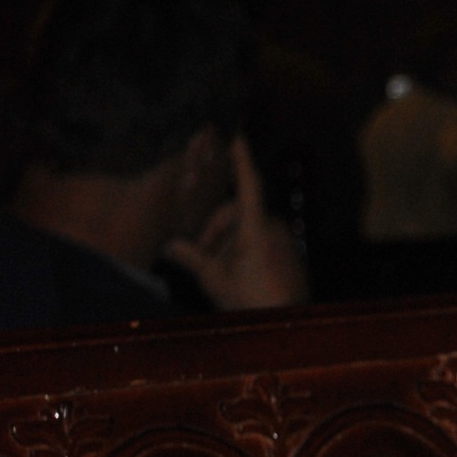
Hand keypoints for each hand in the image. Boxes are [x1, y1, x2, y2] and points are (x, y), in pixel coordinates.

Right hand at [162, 136, 310, 312]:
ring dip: (227, 240)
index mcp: (256, 226)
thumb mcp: (212, 277)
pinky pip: (262, 240)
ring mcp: (285, 239)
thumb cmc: (249, 299)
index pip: (247, 183)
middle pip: (235, 212)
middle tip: (200, 252)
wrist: (287, 323)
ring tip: (216, 268)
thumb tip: (167, 245)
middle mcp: (274, 227)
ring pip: (247, 227)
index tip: (237, 133)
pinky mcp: (290, 252)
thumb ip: (190, 257)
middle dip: (215, 228)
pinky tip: (235, 272)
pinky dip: (244, 248)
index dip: (241, 157)